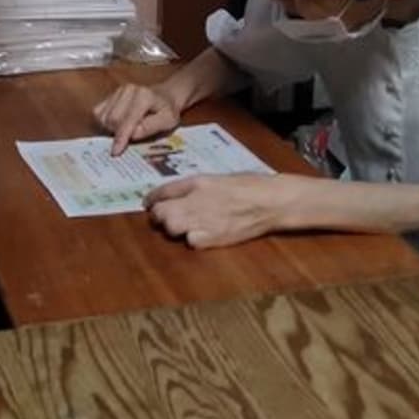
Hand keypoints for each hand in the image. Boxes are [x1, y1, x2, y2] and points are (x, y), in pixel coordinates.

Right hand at [93, 84, 180, 153]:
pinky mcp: (110, 95)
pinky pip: (98, 113)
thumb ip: (151, 127)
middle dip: (117, 133)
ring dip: (111, 129)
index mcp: (144, 96)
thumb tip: (133, 134)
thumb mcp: (168, 121)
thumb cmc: (167, 111)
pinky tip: (117, 124)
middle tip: (129, 138)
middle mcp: (128, 90)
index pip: (127, 120)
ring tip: (126, 130)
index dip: (121, 137)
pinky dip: (105, 122)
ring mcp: (118, 91)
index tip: (115, 152)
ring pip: (104, 117)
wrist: (165, 96)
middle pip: (112, 119)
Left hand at [144, 173, 289, 248]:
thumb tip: (176, 193)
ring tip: (181, 225)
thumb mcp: (218, 177)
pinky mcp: (213, 238)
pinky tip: (199, 234)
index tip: (148, 203)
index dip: (151, 198)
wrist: (270, 201)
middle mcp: (196, 200)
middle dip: (159, 215)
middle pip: (162, 213)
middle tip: (161, 216)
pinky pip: (191, 242)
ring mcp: (204, 221)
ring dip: (172, 228)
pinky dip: (191, 239)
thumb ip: (196, 185)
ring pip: (172, 228)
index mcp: (198, 181)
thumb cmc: (250, 184)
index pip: (163, 190)